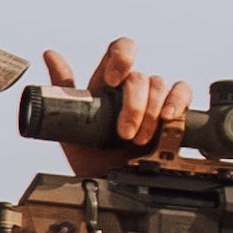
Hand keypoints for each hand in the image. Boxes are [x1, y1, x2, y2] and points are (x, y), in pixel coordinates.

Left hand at [42, 40, 191, 178]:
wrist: (108, 182)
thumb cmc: (90, 154)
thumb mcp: (71, 122)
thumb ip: (63, 87)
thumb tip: (50, 54)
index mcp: (110, 82)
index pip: (120, 50)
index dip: (121, 57)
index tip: (112, 81)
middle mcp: (133, 87)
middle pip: (140, 76)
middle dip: (133, 106)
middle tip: (123, 133)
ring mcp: (154, 98)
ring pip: (160, 85)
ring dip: (151, 113)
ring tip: (139, 140)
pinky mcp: (173, 112)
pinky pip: (182, 92)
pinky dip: (177, 102)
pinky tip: (168, 118)